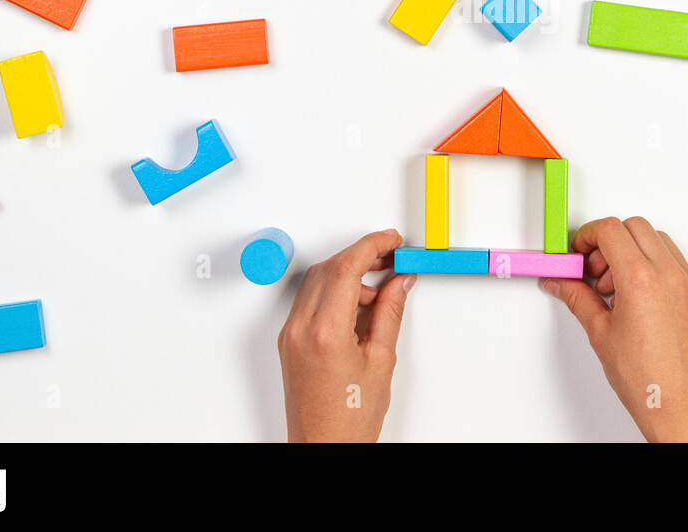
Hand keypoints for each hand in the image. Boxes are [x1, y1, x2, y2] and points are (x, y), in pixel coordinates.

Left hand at [278, 229, 414, 441]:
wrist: (323, 447)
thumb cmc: (350, 418)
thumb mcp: (381, 361)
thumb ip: (389, 313)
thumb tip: (398, 282)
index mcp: (325, 334)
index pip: (345, 269)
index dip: (371, 246)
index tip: (391, 241)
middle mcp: (300, 330)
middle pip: (328, 269)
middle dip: (361, 256)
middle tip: (391, 259)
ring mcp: (290, 334)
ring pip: (317, 281)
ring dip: (348, 275)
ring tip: (379, 293)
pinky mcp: (289, 341)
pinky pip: (310, 300)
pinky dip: (334, 293)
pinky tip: (358, 306)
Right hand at [543, 217, 687, 441]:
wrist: (682, 405)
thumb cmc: (647, 379)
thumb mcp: (601, 333)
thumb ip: (579, 299)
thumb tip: (563, 283)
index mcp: (641, 279)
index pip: (610, 230)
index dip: (587, 236)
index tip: (578, 253)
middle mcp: (668, 274)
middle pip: (633, 226)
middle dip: (608, 240)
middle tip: (593, 269)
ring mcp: (686, 281)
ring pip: (656, 238)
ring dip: (632, 249)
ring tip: (614, 286)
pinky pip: (672, 258)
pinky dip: (651, 262)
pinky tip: (635, 293)